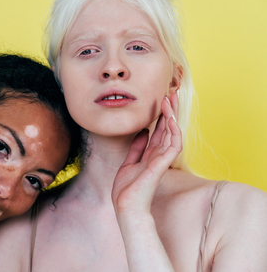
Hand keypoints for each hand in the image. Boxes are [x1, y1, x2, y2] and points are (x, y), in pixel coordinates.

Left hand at [112, 92, 181, 217]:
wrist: (126, 205)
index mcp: (151, 153)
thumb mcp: (129, 163)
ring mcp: (162, 159)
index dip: (162, 114)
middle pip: (168, 128)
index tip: (162, 98)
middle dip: (171, 110)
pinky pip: (173, 145)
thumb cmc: (127, 189)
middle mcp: (159, 154)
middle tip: (172, 92)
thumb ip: (137, 148)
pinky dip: (173, 132)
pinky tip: (170, 120)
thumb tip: (143, 131)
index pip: (160, 130)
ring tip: (169, 99)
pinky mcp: (162, 165)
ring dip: (172, 116)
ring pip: (173, 133)